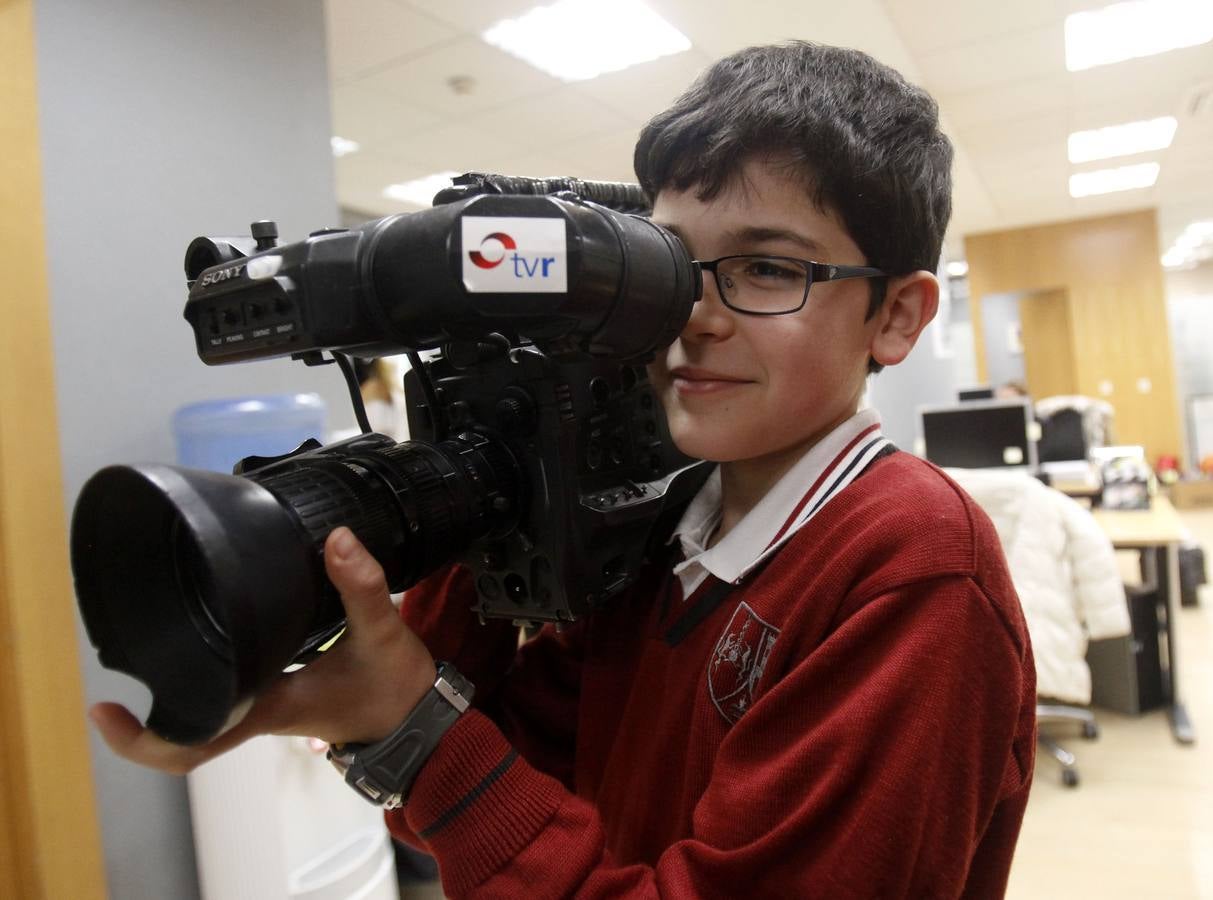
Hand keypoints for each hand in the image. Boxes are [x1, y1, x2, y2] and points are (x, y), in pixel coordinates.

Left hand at [89, 527, 436, 774]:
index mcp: (269, 707)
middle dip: (145, 709)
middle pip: (184, 728)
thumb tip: (338, 539)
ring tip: (151, 641)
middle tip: (113, 674)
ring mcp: (268, 709)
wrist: (421, 722)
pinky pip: (229, 692)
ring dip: (176, 689)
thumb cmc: (397, 693)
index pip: (191, 744)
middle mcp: (259, 713)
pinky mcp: (281, 696)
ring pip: (205, 709)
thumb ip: (362, 587)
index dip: (141, 738)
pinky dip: (211, 672)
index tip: (104, 709)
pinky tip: (211, 636)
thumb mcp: (382, 636)